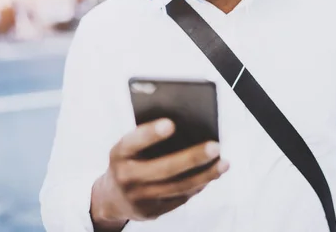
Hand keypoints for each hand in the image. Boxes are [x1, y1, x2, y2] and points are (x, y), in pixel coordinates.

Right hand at [90, 118, 228, 229]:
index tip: (171, 124)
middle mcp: (126, 177)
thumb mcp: (128, 148)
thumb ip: (147, 139)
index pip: (133, 142)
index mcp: (119, 154)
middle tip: (215, 146)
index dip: (150, 134)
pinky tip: (212, 174)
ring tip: (223, 162)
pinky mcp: (152, 212)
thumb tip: (187, 127)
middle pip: (164, 169)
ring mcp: (139, 198)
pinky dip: (199, 185)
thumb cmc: (128, 162)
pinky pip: (181, 197)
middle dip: (192, 158)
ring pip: (178, 187)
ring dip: (205, 175)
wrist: (111, 199)